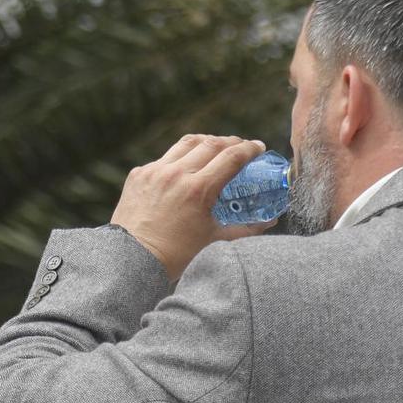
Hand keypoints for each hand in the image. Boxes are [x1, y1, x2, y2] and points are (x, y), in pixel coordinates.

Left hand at [109, 135, 269, 280]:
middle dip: (231, 141)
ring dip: (205, 142)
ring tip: (215, 147)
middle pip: (211, 144)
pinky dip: (179, 159)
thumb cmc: (175, 255)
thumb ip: (246, 229)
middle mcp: (176, 174)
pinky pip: (163, 158)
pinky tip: (185, 167)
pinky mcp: (138, 175)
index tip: (259, 147)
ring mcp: (154, 172)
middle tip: (240, 146)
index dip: (249, 149)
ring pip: (186, 144)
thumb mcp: (215, 241)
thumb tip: (270, 221)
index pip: (231, 157)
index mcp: (198, 190)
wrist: (131, 260)